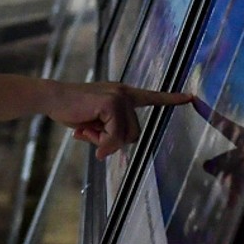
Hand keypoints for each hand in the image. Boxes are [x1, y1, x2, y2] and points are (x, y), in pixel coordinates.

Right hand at [49, 83, 193, 158]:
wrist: (53, 98)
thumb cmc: (72, 110)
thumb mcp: (95, 124)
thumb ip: (109, 132)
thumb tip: (109, 150)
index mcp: (123, 95)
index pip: (152, 97)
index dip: (171, 99)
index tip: (190, 97)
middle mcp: (125, 93)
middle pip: (135, 133)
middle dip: (113, 140)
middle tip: (89, 133)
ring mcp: (120, 97)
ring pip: (125, 137)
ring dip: (105, 141)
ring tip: (85, 129)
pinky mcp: (112, 103)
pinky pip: (115, 135)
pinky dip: (101, 141)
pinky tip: (84, 132)